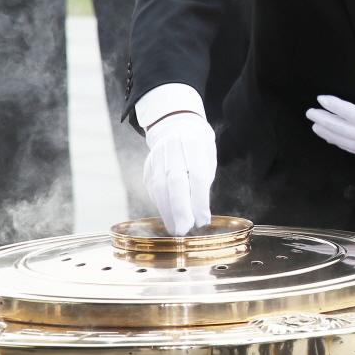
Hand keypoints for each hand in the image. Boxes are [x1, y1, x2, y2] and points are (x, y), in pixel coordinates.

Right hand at [142, 111, 216, 234]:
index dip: (199, 201)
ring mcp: (157, 156)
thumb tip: (199, 215)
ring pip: (159, 187)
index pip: (198, 176)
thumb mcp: (207, 159)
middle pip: (175, 181)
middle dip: (180, 209)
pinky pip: (153, 188)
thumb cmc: (198, 147)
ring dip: (168, 212)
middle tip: (184, 230)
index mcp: (194, 145)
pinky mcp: (148, 166)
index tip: (203, 221)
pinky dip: (161, 205)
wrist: (175, 125)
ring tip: (176, 229)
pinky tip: (168, 217)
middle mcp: (173, 149)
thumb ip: (203, 183)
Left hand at [307, 69, 354, 158]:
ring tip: (317, 127)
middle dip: (325, 122)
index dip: (333, 106)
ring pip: (348, 143)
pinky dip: (344, 145)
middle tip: (310, 114)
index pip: (349, 113)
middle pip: (343, 131)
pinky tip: (337, 140)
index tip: (321, 99)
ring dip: (330, 135)